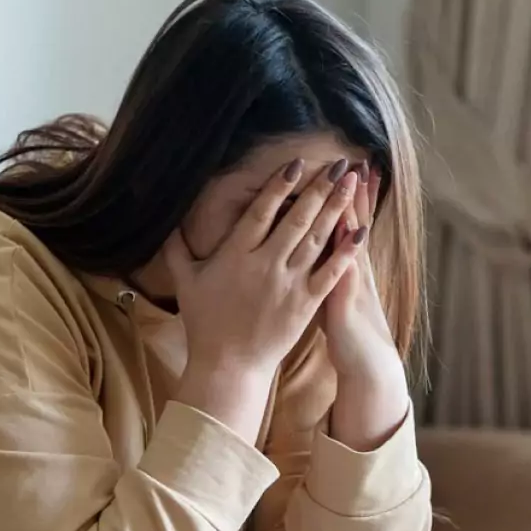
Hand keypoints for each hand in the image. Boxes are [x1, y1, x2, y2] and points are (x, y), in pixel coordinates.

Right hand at [166, 159, 363, 436]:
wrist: (229, 366)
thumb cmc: (205, 324)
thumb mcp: (185, 283)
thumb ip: (178, 249)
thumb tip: (168, 221)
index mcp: (235, 255)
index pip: (260, 212)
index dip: (279, 186)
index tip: (296, 163)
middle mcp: (265, 265)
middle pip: (297, 219)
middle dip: (318, 189)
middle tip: (338, 164)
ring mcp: (289, 284)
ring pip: (317, 239)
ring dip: (336, 209)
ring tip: (351, 183)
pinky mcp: (307, 304)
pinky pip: (331, 273)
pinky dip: (347, 251)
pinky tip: (361, 231)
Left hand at [323, 165, 410, 450]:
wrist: (369, 364)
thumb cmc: (348, 331)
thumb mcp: (338, 295)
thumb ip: (328, 269)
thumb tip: (318, 247)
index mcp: (349, 265)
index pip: (349, 222)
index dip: (351, 195)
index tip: (353, 165)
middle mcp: (354, 268)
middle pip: (353, 221)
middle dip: (355, 191)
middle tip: (358, 158)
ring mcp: (353, 281)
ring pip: (352, 238)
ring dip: (353, 208)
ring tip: (355, 180)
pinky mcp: (347, 299)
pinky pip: (345, 268)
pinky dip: (345, 247)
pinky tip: (344, 228)